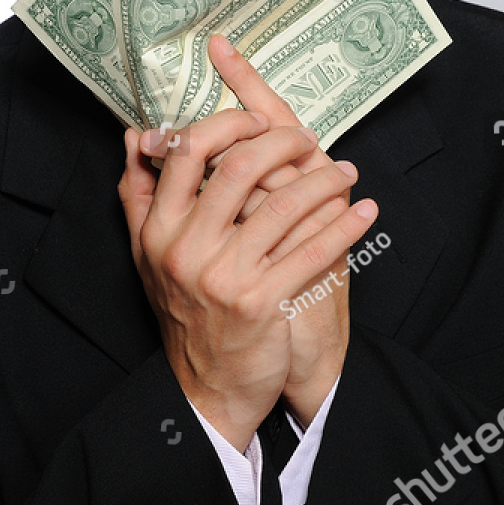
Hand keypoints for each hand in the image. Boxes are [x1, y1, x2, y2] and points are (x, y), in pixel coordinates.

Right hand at [119, 108, 360, 450]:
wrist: (207, 386)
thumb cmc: (185, 311)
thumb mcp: (148, 253)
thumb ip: (139, 192)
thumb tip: (138, 135)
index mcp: (159, 229)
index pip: (186, 153)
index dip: (226, 124)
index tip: (256, 118)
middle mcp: (187, 249)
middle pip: (239, 167)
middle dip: (283, 142)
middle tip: (308, 139)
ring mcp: (225, 276)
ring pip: (285, 205)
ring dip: (326, 181)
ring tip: (346, 171)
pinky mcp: (261, 302)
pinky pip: (313, 252)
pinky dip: (344, 227)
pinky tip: (365, 214)